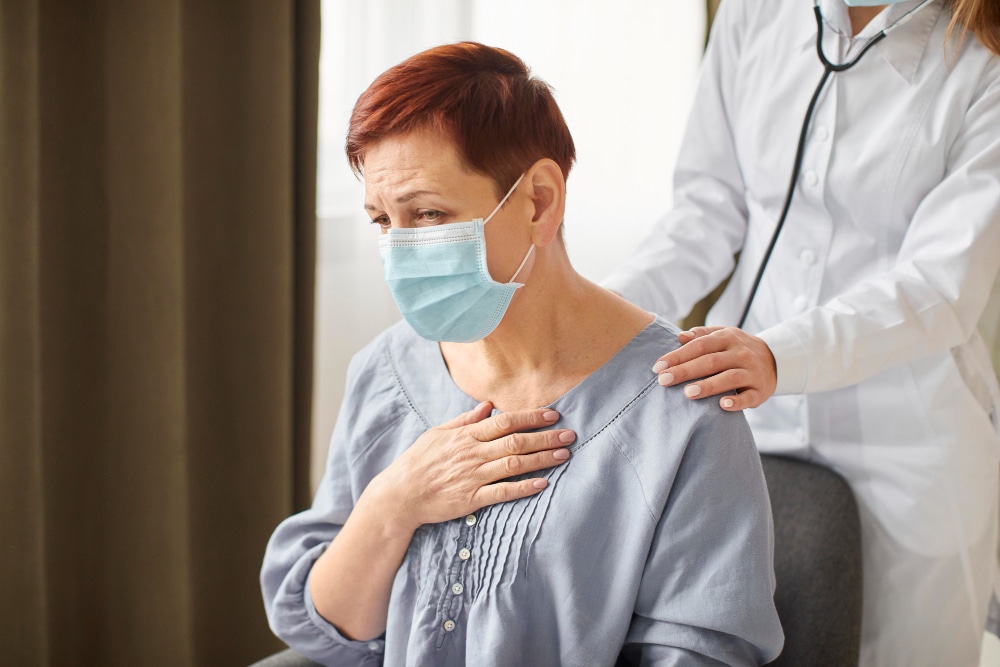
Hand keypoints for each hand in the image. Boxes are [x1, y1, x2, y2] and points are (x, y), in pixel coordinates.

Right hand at [368, 401, 574, 531]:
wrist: (400, 494)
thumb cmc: (418, 462)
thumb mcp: (438, 433)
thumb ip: (465, 420)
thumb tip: (487, 405)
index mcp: (466, 436)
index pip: (505, 421)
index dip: (531, 417)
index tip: (553, 414)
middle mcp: (472, 454)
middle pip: (516, 441)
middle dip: (545, 437)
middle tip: (570, 434)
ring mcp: (473, 477)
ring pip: (514, 465)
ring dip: (541, 459)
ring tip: (564, 455)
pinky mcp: (471, 499)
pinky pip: (502, 492)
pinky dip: (523, 488)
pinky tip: (542, 484)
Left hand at [651, 326, 776, 410]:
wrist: (775, 360)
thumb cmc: (736, 349)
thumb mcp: (722, 335)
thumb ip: (701, 335)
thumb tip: (680, 337)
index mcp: (727, 338)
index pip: (699, 346)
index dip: (678, 356)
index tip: (658, 367)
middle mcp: (740, 354)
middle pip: (711, 361)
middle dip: (685, 371)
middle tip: (663, 381)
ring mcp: (752, 372)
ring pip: (730, 378)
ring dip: (709, 386)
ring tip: (688, 393)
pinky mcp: (761, 390)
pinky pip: (749, 397)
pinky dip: (737, 401)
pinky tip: (722, 405)